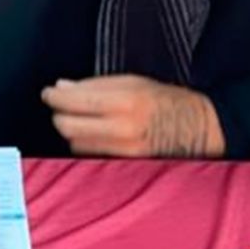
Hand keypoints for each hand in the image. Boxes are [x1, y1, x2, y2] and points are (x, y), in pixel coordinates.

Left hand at [41, 75, 225, 157]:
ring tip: (86, 121)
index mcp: (127, 101)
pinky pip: (91, 157)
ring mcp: (123, 152)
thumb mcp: (136, 81)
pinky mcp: (124, 167)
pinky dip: (87, 146)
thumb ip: (97, 84)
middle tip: (63, 106)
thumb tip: (62, 87)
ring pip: (76, 145)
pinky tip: (97, 137)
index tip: (49, 93)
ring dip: (74, 133)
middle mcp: (123, 130)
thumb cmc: (169, 102)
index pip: (73, 101)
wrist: (200, 131)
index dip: (54, 97)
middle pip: (68, 127)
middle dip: (61, 115)